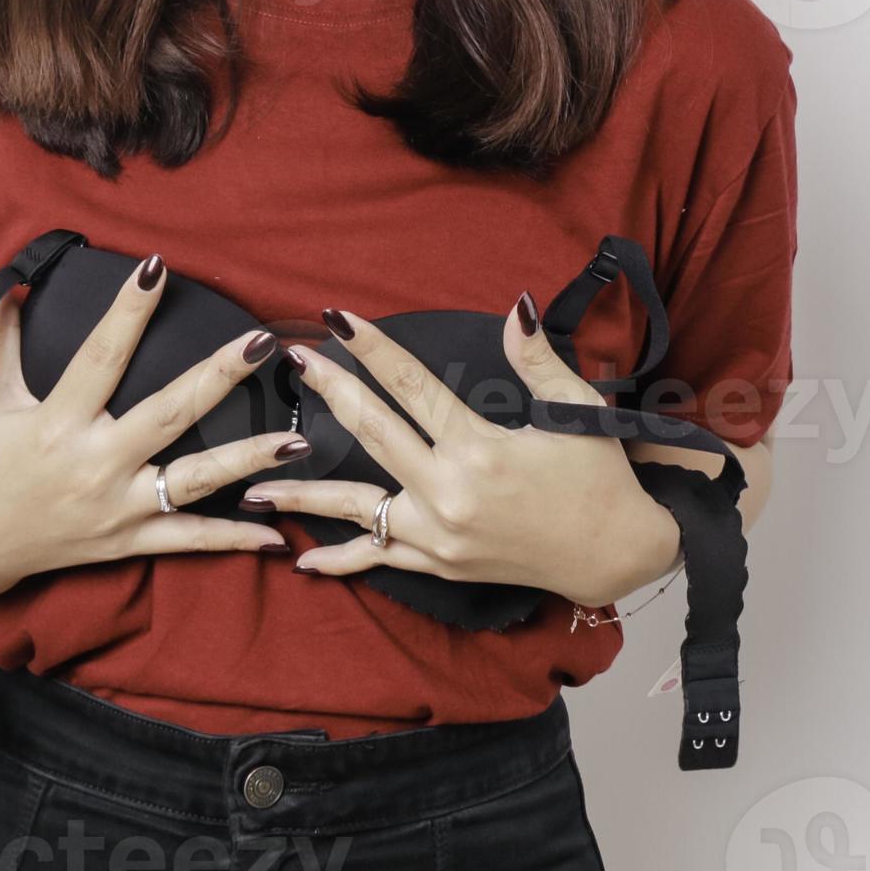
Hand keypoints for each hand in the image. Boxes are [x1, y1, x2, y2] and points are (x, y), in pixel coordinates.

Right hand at [0, 254, 308, 597]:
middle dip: (218, 378)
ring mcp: (117, 507)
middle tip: (261, 344)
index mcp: (59, 422)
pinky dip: (232, 537)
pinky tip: (276, 532)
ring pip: (193, 481)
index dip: (128, 311)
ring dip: (248, 460)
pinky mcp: (127, 541)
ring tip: (298, 439)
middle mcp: (95, 464)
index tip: (157, 267)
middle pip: (169, 415)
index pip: (101, 356)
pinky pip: (187, 541)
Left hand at [245, 292, 683, 608]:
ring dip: (305, 492)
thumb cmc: (598, 477)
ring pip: (359, 506)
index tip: (338, 319)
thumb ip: (537, 359)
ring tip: (255, 484)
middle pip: (374, 434)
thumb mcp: (577, 411)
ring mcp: (440, 535)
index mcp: (481, 450)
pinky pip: (380, 557)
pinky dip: (341, 559)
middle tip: (296, 359)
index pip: (413, 388)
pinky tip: (302, 557)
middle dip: (331, 392)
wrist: (614, 554)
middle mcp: (450, 495)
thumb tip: (516, 306)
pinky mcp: (440, 564)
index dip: (375, 349)